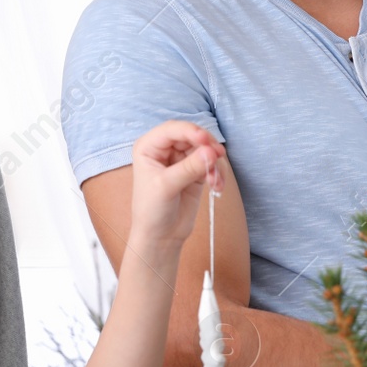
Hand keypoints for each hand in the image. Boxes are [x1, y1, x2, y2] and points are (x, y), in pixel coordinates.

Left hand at [129, 121, 224, 250]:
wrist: (160, 236)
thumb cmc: (152, 211)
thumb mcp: (166, 187)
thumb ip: (189, 168)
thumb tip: (210, 152)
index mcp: (148, 147)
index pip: (172, 130)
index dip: (190, 131)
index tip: (205, 140)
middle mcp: (165, 150)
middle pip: (192, 136)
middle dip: (207, 146)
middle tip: (218, 157)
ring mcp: (181, 160)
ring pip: (205, 149)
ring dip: (214, 163)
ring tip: (215, 181)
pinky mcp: (195, 172)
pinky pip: (212, 164)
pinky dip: (218, 172)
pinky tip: (217, 186)